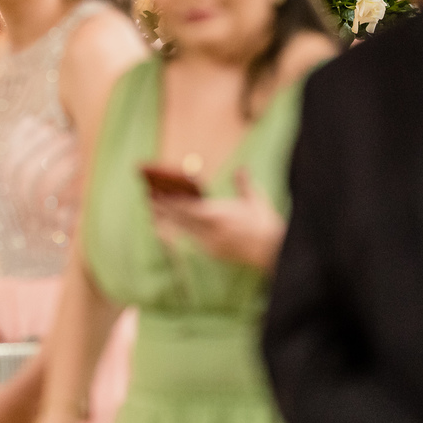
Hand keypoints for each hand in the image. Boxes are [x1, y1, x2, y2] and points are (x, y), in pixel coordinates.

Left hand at [148, 168, 284, 270]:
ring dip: (169, 221)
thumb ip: (244, 184)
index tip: (156, 193)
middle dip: (164, 209)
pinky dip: (181, 232)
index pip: (187, 207)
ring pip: (184, 230)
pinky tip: (172, 228)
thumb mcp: (256, 200)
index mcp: (219, 214)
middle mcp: (211, 230)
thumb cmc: (266, 224)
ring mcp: (210, 243)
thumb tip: (241, 169)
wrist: (274, 253)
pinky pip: (191, 240)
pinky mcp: (212, 253)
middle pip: (181, 219)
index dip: (169, 201)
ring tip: (155, 211)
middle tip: (149, 198)